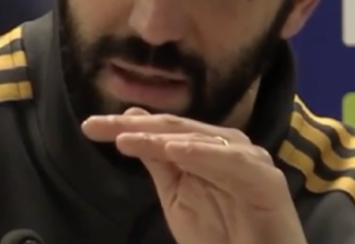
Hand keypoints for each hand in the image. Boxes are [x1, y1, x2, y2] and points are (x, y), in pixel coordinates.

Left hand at [81, 108, 305, 243]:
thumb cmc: (220, 237)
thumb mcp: (177, 196)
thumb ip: (158, 160)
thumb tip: (131, 122)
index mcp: (205, 148)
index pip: (161, 131)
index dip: (124, 126)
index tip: (89, 127)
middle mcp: (226, 146)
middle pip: (175, 129)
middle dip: (133, 126)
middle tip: (95, 125)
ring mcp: (248, 158)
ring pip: (197, 139)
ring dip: (159, 138)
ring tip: (126, 138)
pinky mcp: (265, 178)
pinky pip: (230, 160)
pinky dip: (201, 153)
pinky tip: (173, 150)